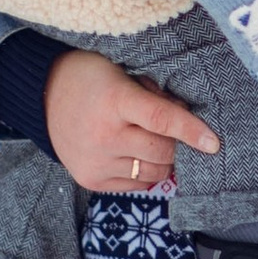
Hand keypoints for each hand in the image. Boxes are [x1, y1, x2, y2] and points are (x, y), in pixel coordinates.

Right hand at [40, 50, 219, 193]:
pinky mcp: (91, 180)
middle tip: (170, 129)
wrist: (43, 95)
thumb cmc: (91, 78)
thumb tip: (188, 120)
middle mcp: (104, 135)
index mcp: (114, 100)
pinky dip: (146, 172)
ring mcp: (95, 161)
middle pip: (162, 151)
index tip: (214, 143)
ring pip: (153, 173)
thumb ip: (155, 95)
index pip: (161, 119)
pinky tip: (135, 153)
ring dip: (163, 160)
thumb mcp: (123, 73)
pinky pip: (136, 185)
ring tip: (151, 140)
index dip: (192, 131)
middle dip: (176, 142)